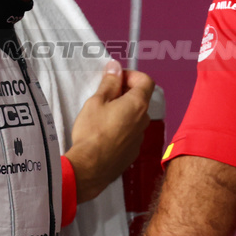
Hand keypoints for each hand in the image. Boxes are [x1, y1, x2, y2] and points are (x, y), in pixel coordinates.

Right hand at [67, 60, 154, 202]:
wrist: (89, 167)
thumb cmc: (92, 133)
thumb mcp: (96, 102)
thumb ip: (109, 83)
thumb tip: (115, 68)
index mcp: (137, 104)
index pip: (146, 81)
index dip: (132, 75)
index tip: (117, 78)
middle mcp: (143, 120)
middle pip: (140, 99)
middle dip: (125, 93)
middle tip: (105, 94)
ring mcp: (139, 137)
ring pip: (135, 117)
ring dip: (123, 111)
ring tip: (102, 115)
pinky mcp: (132, 151)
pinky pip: (130, 133)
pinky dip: (121, 128)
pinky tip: (104, 132)